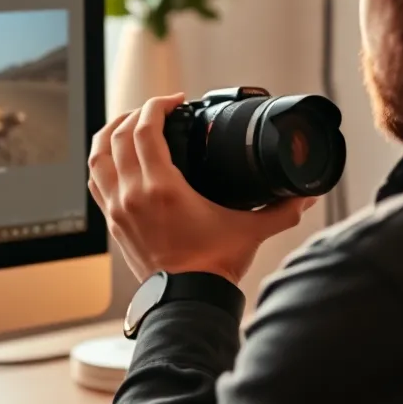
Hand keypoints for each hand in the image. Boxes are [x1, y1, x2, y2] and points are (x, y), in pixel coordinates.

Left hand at [89, 94, 315, 285]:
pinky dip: (101, 161)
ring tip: (129, 123)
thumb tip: (307, 195)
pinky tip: (114, 156)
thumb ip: (282, 210)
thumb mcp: (251, 231)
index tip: (176, 101)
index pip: (145, 129)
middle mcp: (132, 194)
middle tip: (158, 109)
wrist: (186, 302)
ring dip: (111, 132)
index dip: (159, 105)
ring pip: (98, 155)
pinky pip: (95, 180)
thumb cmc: (212, 268)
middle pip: (118, 135)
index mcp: (162, 188)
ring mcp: (117, 208)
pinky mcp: (112, 222)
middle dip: (137, 113)